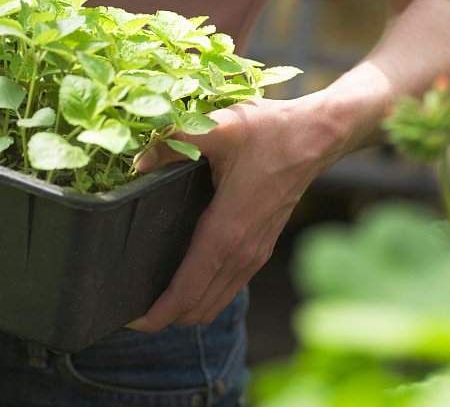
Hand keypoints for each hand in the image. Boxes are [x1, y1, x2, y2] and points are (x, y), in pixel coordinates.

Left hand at [126, 96, 342, 330]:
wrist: (317, 138)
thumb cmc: (271, 132)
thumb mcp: (219, 128)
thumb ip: (174, 141)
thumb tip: (138, 161)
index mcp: (227, 231)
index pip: (188, 291)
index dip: (158, 313)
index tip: (131, 321)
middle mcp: (242, 252)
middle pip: (199, 308)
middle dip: (165, 317)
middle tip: (132, 309)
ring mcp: (255, 253)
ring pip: (215, 303)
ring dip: (186, 310)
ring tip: (155, 301)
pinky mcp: (262, 248)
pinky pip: (229, 288)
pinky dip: (205, 296)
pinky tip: (188, 281)